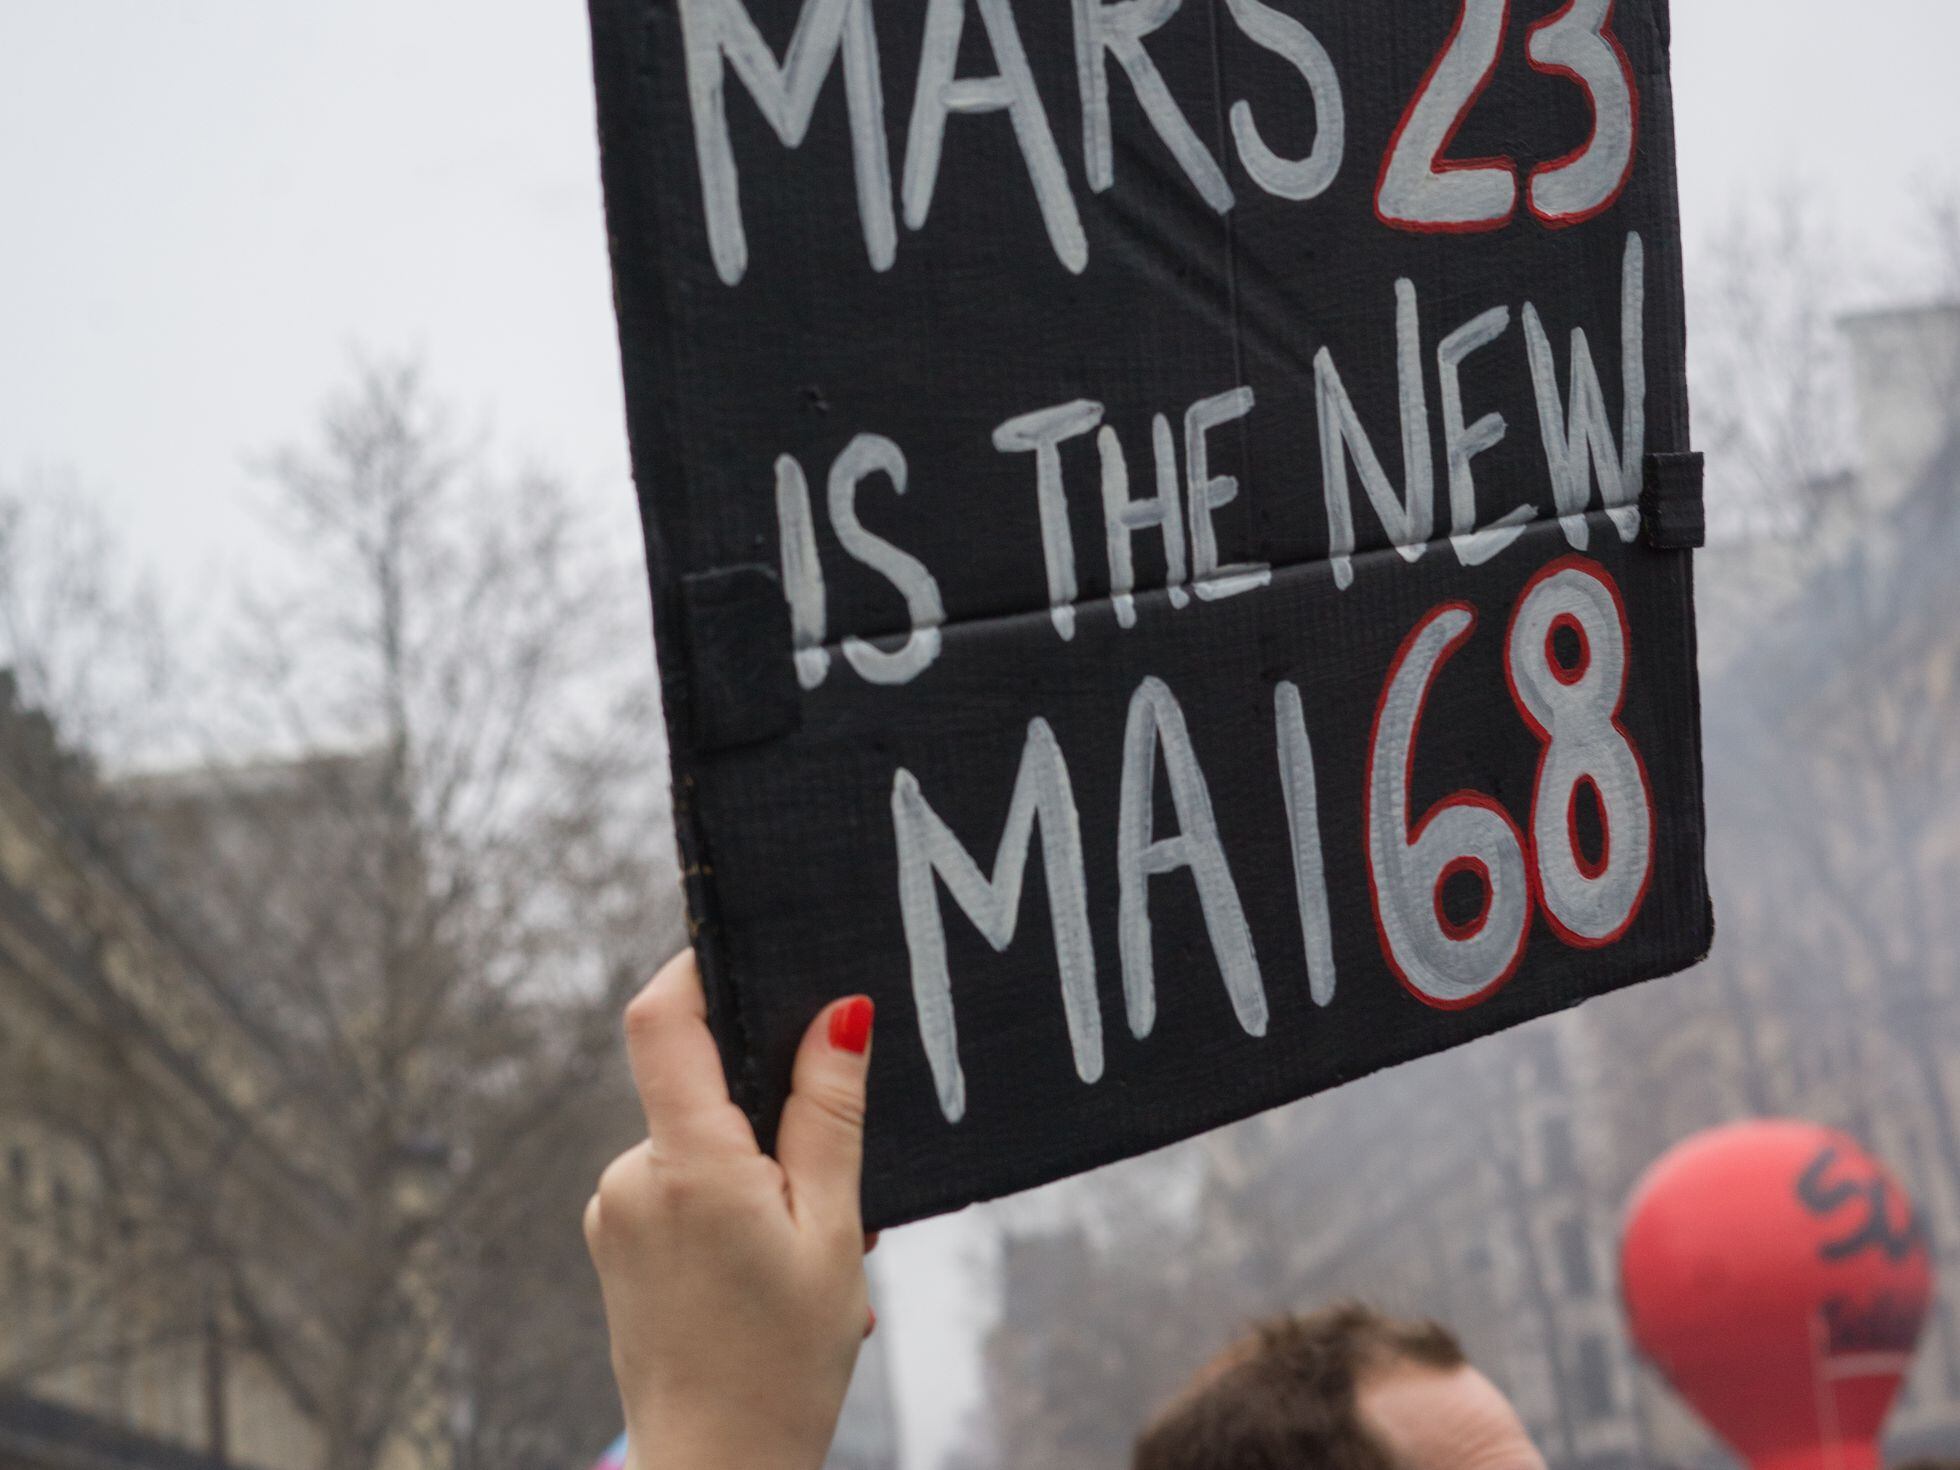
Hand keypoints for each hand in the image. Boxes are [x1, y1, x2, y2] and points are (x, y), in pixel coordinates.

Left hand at [584, 950, 875, 1469]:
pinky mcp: (616, 1245)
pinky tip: (774, 1273)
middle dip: (774, 1114)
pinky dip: (734, 1208)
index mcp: (687, 1166)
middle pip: (700, 1085)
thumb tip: (839, 1013)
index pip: (663, 1019)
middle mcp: (631, 1178)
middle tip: (835, 1189)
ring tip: (812, 1254)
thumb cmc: (781, 1366)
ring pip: (700, 1144)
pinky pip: (681, 1188)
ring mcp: (615, 1213)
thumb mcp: (833, 1231)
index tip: (749, 949)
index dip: (698, 965)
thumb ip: (829, 1114)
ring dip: (761, 1176)